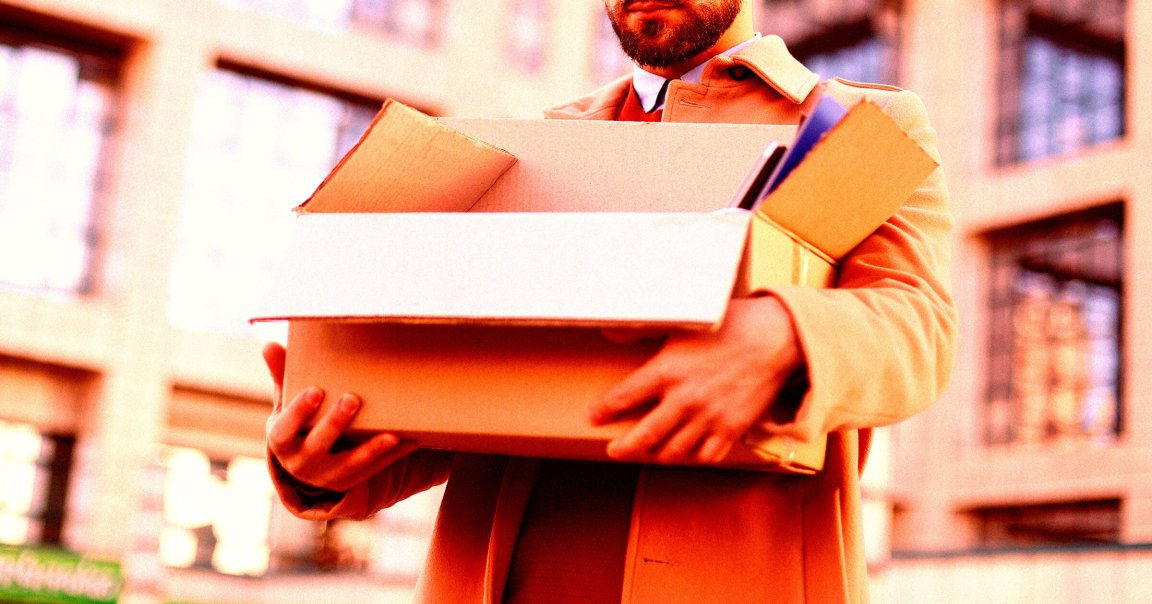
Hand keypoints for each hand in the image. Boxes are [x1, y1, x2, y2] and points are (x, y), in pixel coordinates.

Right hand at [263, 342, 415, 492]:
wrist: (302, 465)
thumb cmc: (295, 423)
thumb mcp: (284, 404)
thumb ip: (281, 376)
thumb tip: (269, 344)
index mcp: (282, 442)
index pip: (285, 429)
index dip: (299, 411)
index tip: (315, 390)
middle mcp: (301, 463)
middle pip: (318, 445)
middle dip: (335, 423)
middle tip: (352, 399)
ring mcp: (326, 476)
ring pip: (349, 465)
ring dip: (371, 450)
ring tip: (391, 435)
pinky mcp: (348, 482)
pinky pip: (372, 470)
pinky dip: (392, 457)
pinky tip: (410, 441)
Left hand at [589, 296, 803, 464]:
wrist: (777, 338)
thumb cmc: (731, 324)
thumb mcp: (684, 322)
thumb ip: (645, 331)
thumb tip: (611, 332)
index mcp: (666, 371)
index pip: (623, 397)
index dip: (605, 410)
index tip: (593, 416)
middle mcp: (683, 399)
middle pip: (643, 436)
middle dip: (624, 447)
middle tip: (614, 450)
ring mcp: (708, 418)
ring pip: (673, 451)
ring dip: (655, 455)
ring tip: (647, 454)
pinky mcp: (731, 429)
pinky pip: (706, 455)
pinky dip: (692, 457)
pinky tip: (686, 452)